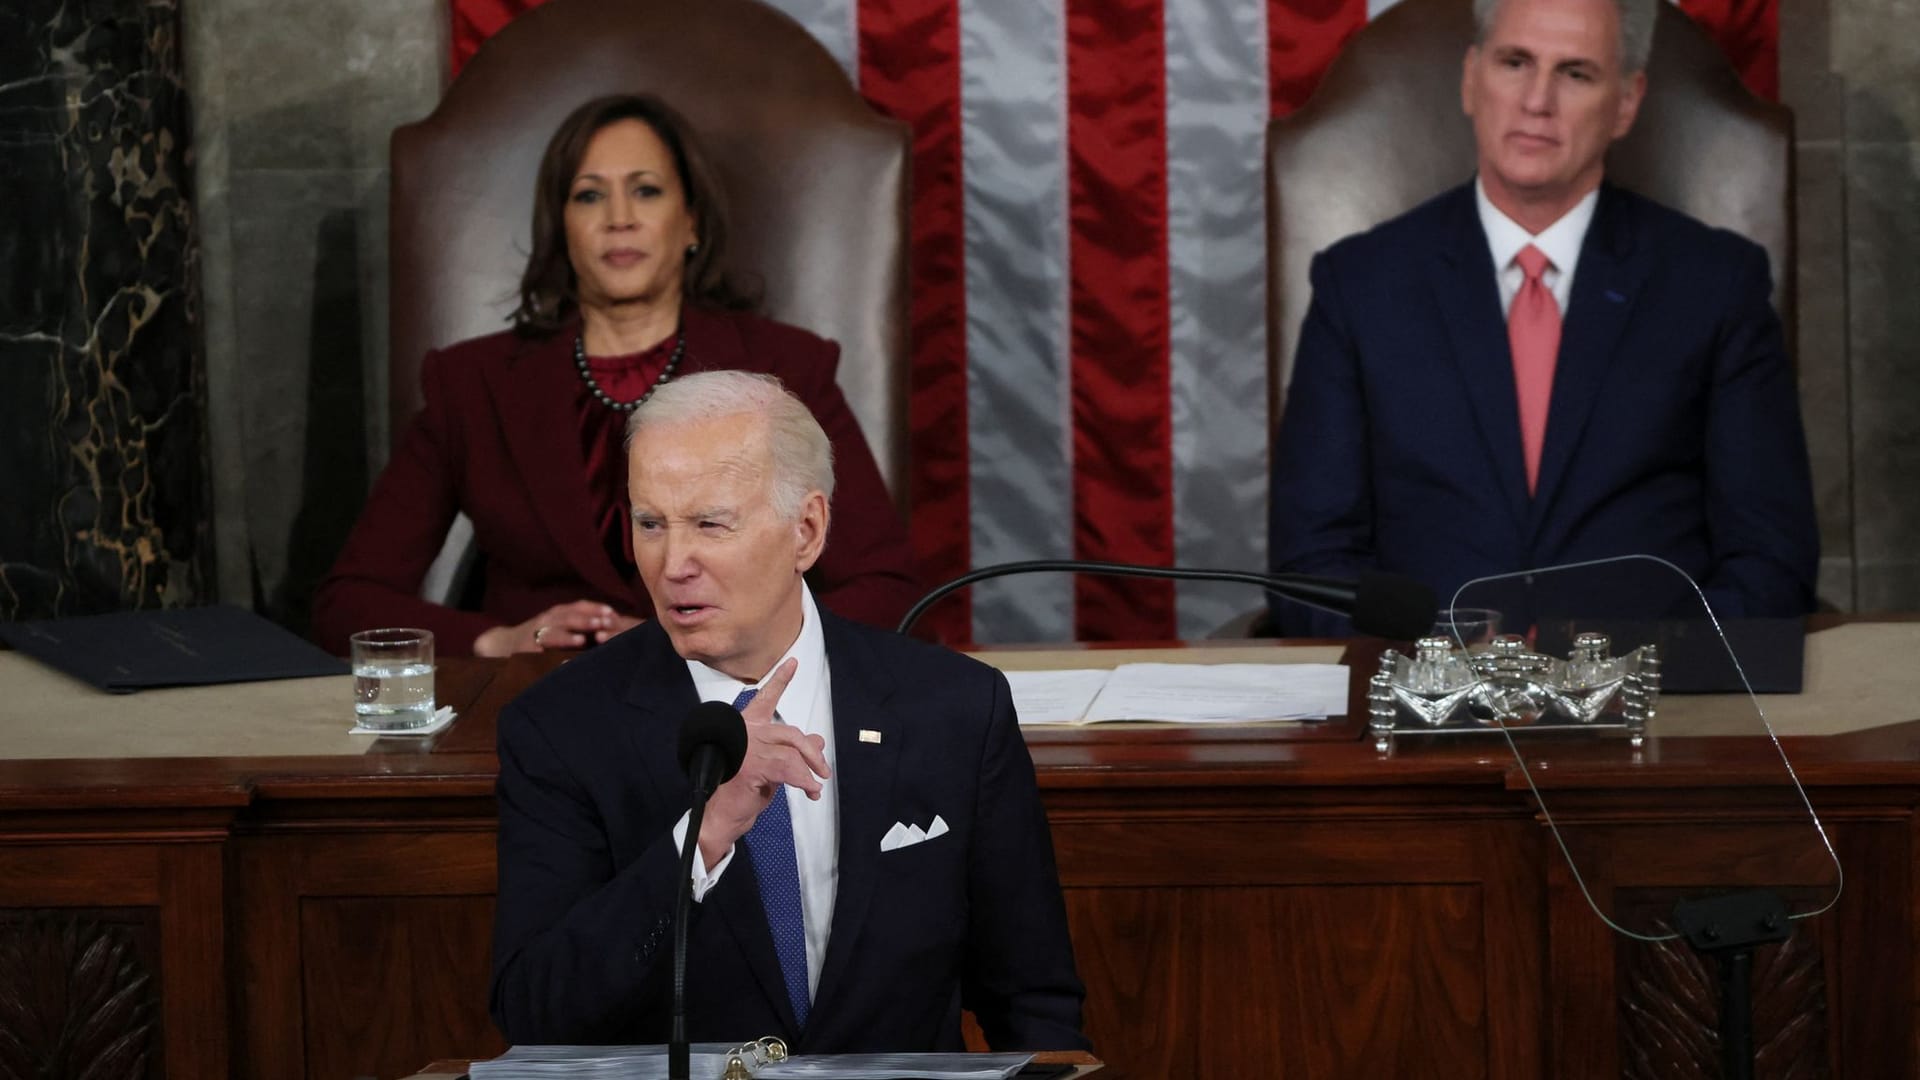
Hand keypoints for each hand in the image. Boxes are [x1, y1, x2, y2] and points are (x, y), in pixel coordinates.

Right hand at [473, 601, 642, 656]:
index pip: (579, 606)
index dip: (596, 608)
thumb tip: (609, 626)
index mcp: (557, 613)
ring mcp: (536, 633)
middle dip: (588, 619)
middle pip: (570, 616)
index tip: (613, 613)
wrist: (504, 644)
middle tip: (606, 622)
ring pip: (555, 631)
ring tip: (585, 638)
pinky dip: (553, 653)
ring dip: (571, 634)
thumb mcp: (559, 625)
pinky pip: (541, 650)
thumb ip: (580, 625)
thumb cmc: (540, 636)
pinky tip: (563, 658)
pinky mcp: (527, 649)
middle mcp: (547, 619)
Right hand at [698, 659, 828, 866]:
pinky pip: (788, 768)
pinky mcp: (751, 767)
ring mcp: (747, 748)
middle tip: (824, 770)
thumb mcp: (772, 767)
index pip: (765, 698)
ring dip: (809, 770)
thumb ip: (791, 751)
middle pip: (791, 732)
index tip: (793, 662)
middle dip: (812, 752)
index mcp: (748, 727)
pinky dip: (803, 780)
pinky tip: (810, 790)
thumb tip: (818, 740)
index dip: (780, 680)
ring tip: (815, 786)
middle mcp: (746, 732)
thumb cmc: (742, 790)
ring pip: (791, 751)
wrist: (722, 815)